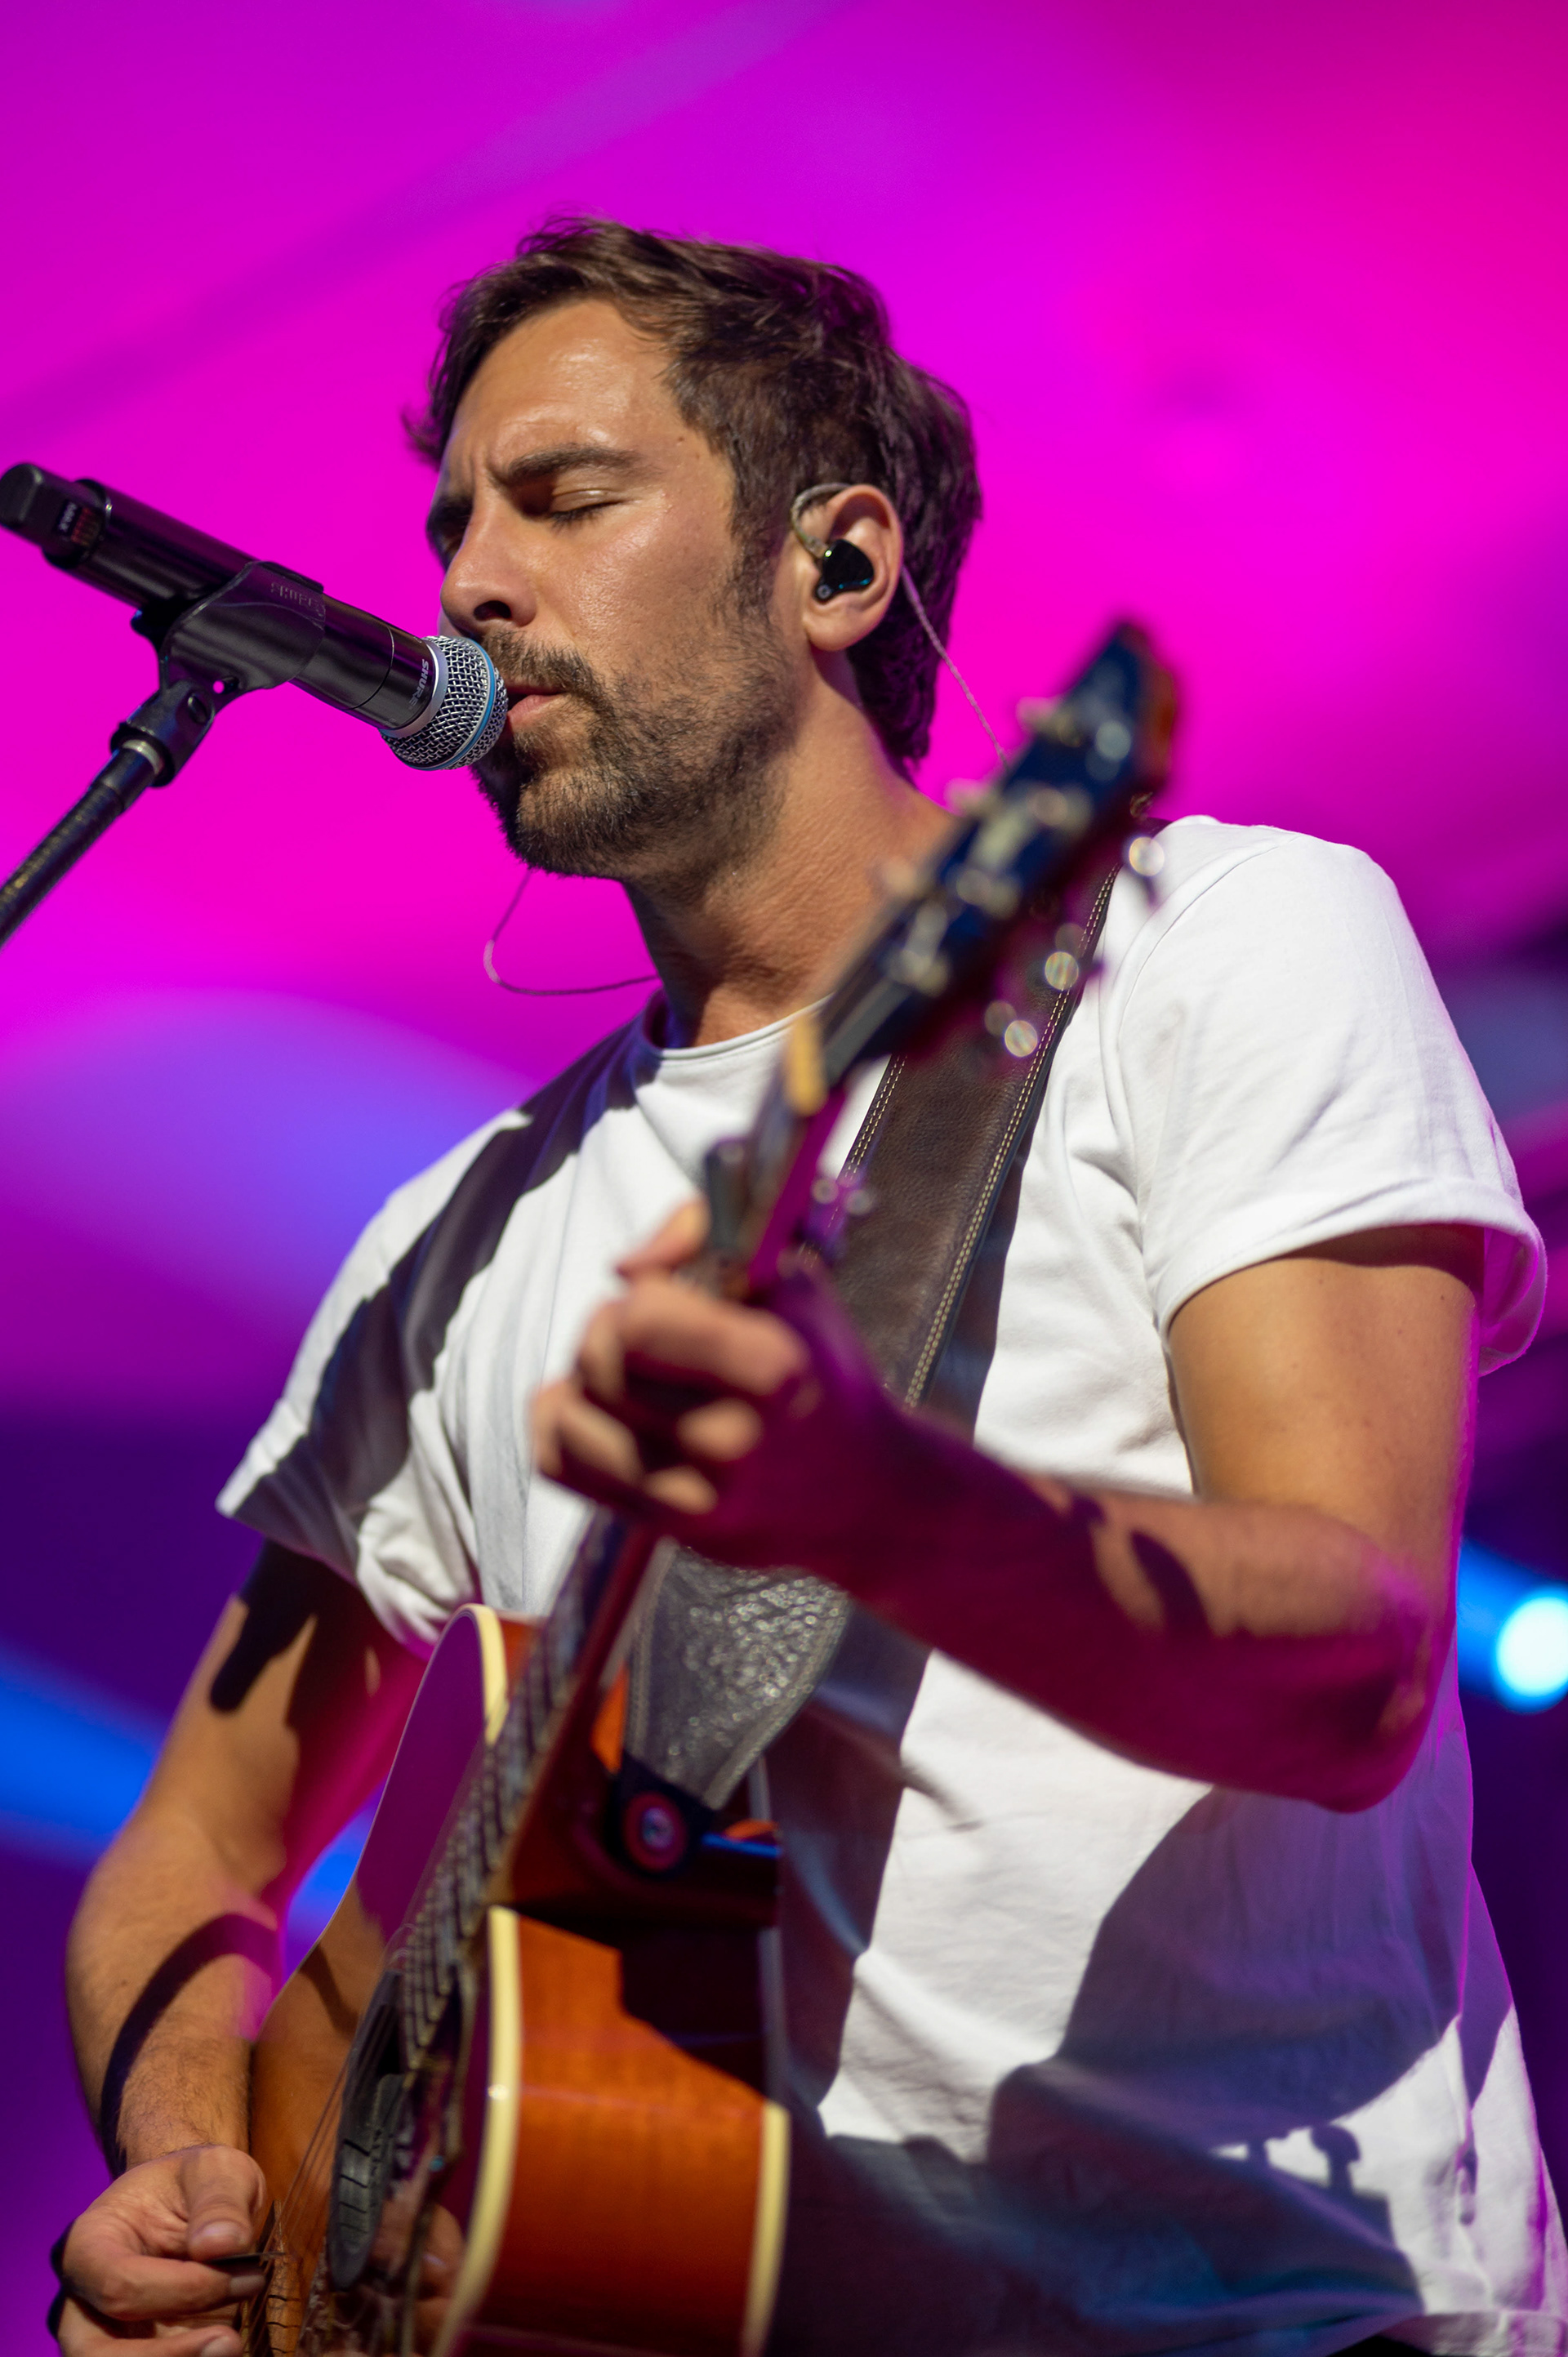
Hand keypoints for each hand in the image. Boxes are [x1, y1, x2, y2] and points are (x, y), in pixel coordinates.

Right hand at [53, 2143, 267, 2354]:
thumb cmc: (197, 2182)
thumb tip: (222, 2244)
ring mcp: (103, 2334)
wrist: (193, 2202)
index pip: (119, 2285)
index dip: (182, 2291)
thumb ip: (220, 2200)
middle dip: (164, 2356)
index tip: (249, 2276)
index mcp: (88, 2243)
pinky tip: (222, 2351)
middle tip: (230, 2342)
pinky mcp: (136, 2353)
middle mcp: (83, 2299)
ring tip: (229, 2347)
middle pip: (94, 2353)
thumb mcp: (217, 2170)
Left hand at [532, 1200, 978, 1588]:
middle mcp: (731, 1442)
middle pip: (598, 1358)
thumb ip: (705, 1232)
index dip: (645, 1294)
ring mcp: (693, 1496)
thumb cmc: (818, 1367)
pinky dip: (567, 1424)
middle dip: (612, 1328)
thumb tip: (622, 1267)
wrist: (860, 1492)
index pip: (639, 1318)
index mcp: (774, 1370)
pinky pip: (555, 1457)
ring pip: (568, 1407)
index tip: (675, 1299)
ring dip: (588, 1379)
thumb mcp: (790, 1279)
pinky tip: (610, 1415)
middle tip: (654, 1336)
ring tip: (638, 1378)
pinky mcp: (661, 1528)